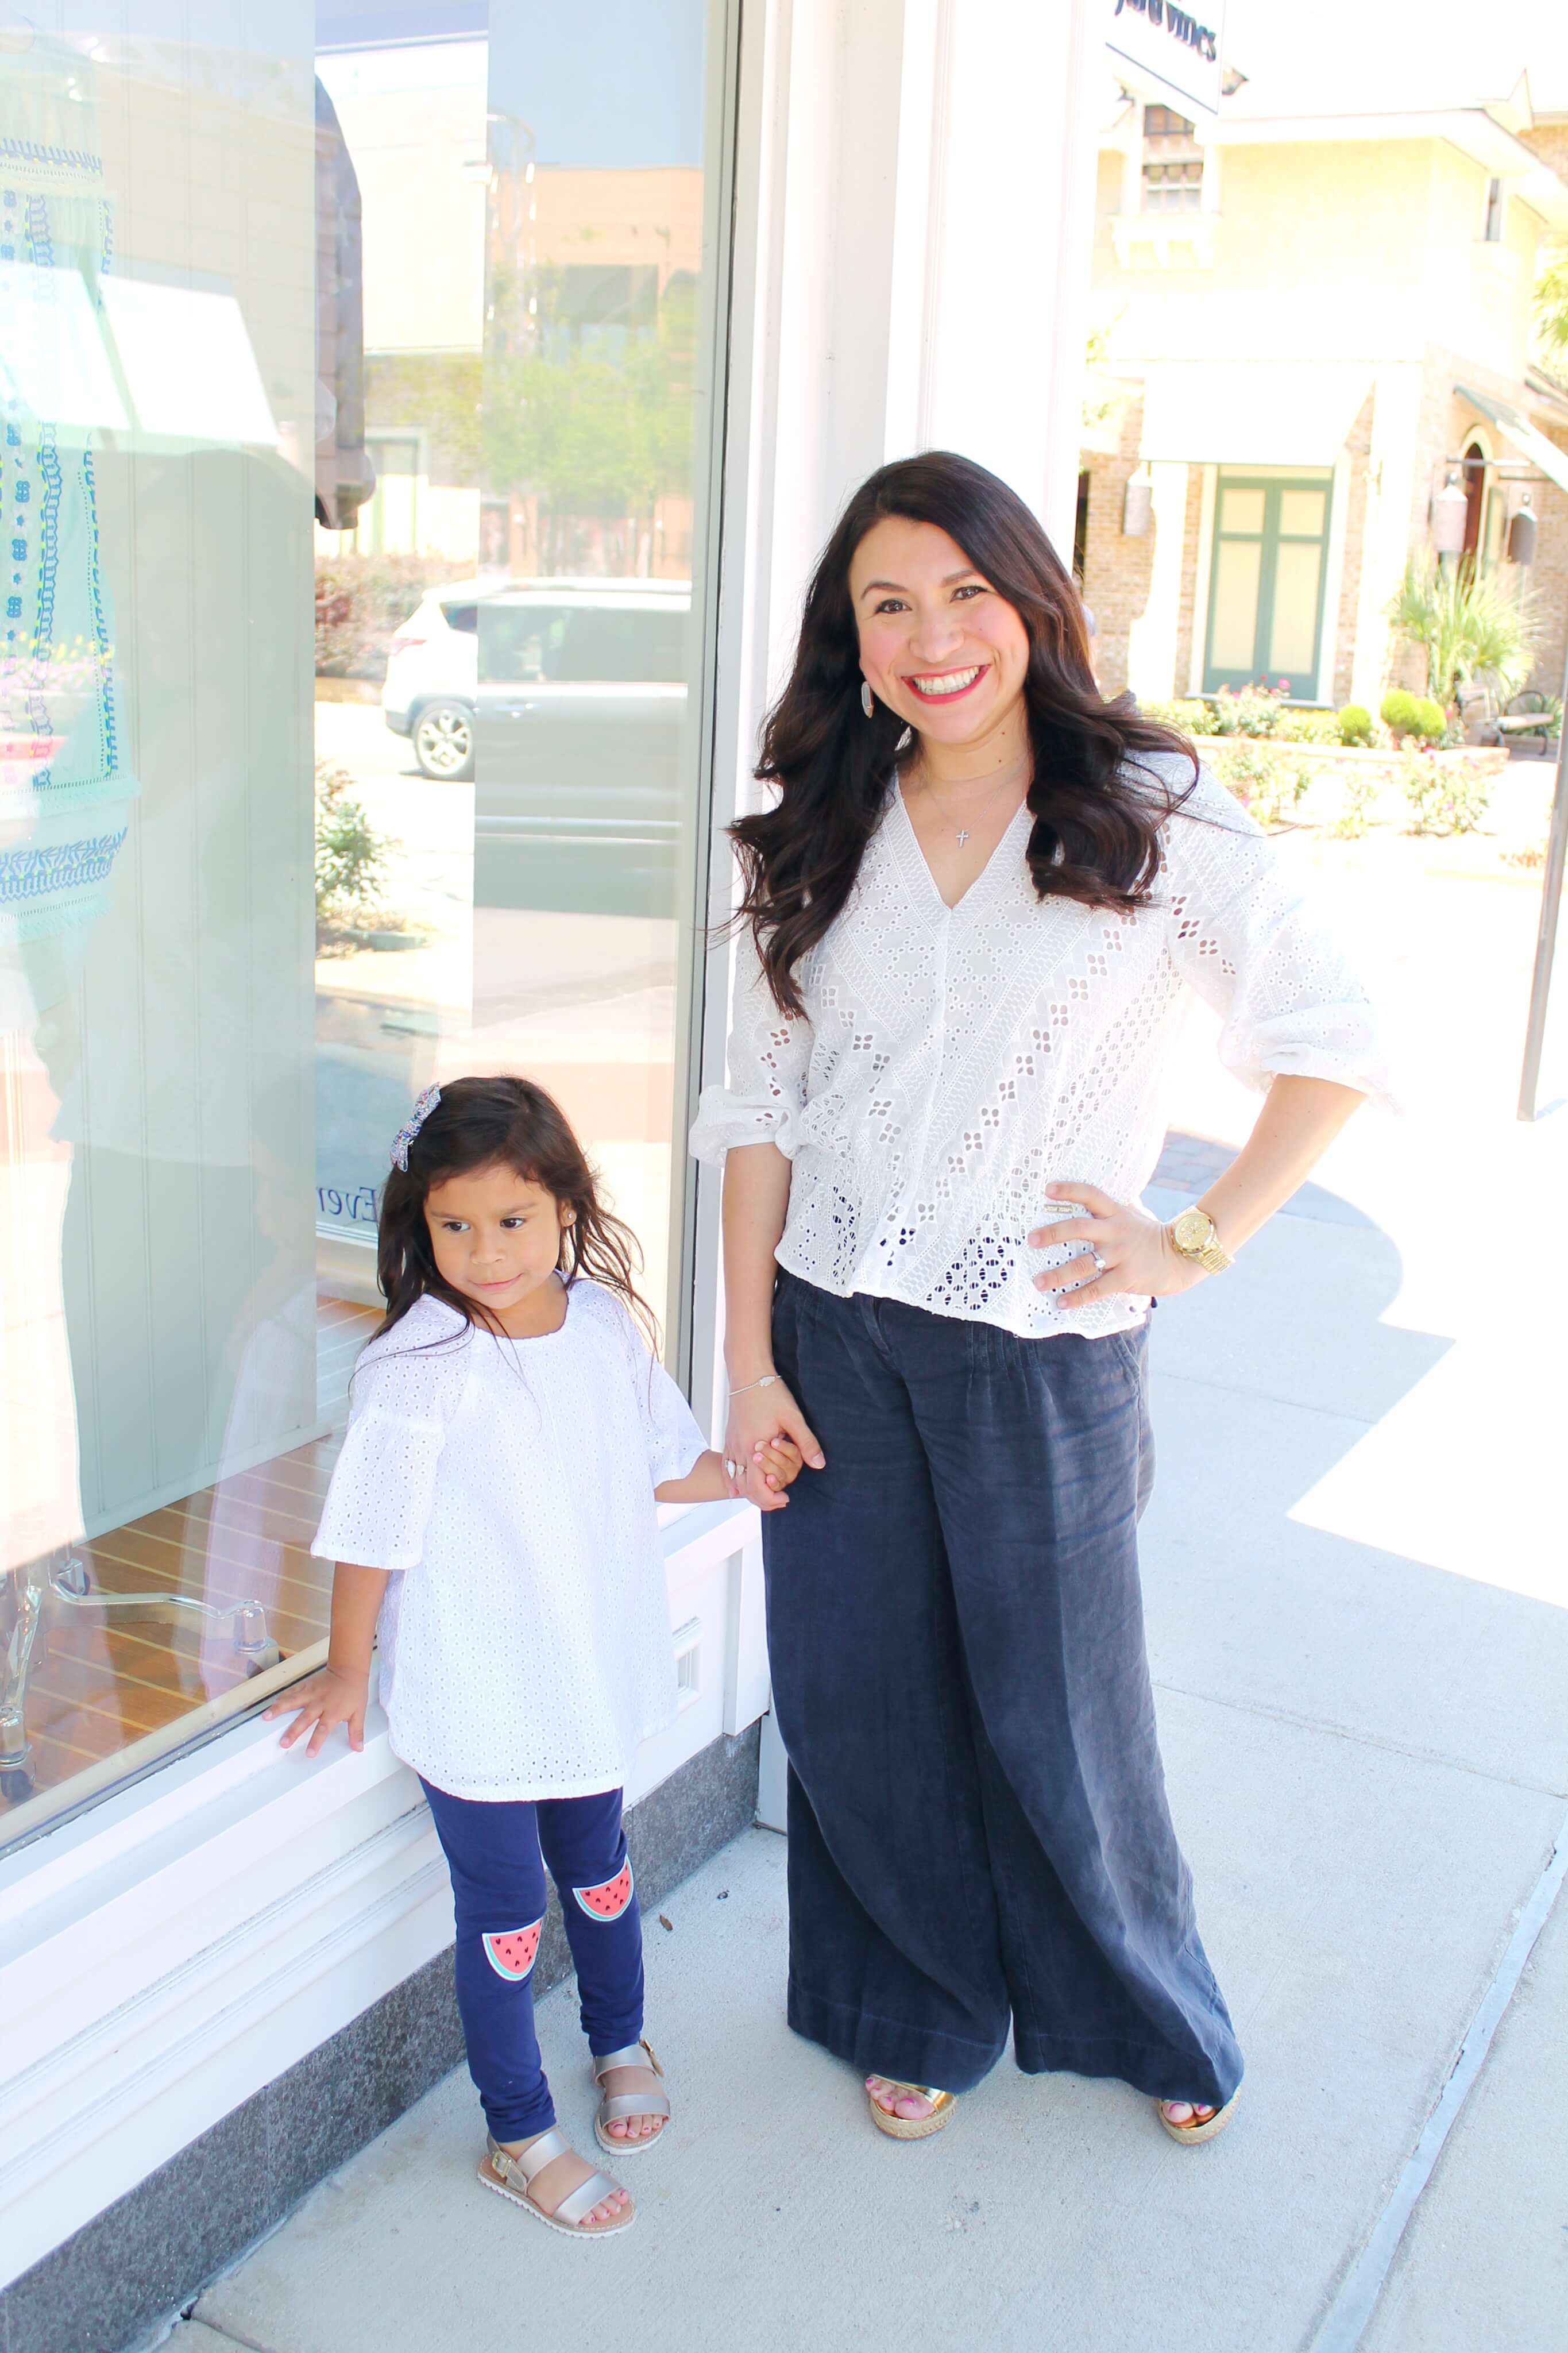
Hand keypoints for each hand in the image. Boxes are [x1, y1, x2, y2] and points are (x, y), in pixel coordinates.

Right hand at [265, 1664, 370, 1755]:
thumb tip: (358, 1747)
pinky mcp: (306, 1685)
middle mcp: (320, 1703)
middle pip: (305, 1719)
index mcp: (333, 1712)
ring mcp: (311, 1693)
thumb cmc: (354, 1691)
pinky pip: (291, 1692)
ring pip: (293, 1702)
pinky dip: (281, 1698)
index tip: (309, 1753)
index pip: (323, 1729)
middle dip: (294, 1731)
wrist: (349, 1670)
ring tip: (266, 1717)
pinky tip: (271, 1705)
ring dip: (279, 1710)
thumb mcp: (359, 1713)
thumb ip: (356, 1731)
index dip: (316, 1742)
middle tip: (284, 1742)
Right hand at [724, 1376, 823, 1512]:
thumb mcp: (793, 1417)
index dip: (771, 1499)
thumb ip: (806, 1443)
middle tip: (779, 1498)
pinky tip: (736, 1487)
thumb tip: (819, 1464)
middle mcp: (739, 1450)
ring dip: (748, 1491)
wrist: (748, 1374)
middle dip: (762, 1498)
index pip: (757, 1488)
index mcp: (754, 1447)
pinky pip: (726, 1467)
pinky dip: (731, 1480)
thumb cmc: (770, 1393)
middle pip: (745, 1488)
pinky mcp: (728, 1438)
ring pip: (734, 1480)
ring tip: (764, 1492)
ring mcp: (731, 1444)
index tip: (785, 1497)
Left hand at [1028, 1183, 1209, 1307]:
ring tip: (1038, 1282)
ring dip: (1058, 1274)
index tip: (1047, 1190)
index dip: (1070, 1190)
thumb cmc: (1149, 1235)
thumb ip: (1111, 1209)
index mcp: (1116, 1213)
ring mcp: (1121, 1255)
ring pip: (1084, 1264)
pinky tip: (1061, 1303)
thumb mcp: (1133, 1215)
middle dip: (1053, 1234)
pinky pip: (1097, 1288)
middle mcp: (1116, 1232)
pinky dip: (1078, 1297)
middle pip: (1079, 1228)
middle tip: (1032, 1240)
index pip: (1091, 1195)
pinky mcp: (1126, 1278)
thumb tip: (1086, 1199)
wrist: (1181, 1257)